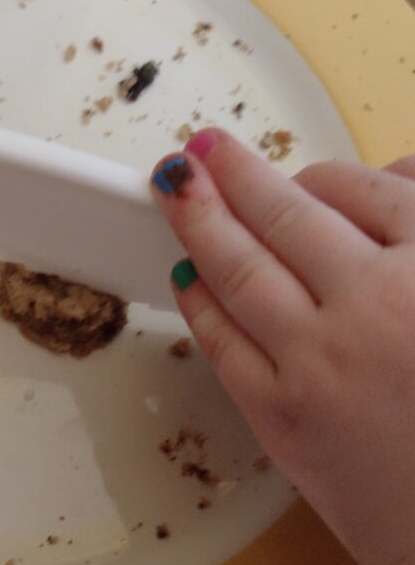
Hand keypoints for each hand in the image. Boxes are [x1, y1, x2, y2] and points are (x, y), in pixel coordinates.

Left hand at [152, 129, 414, 564]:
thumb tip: (397, 172)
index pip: (365, 191)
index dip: (320, 173)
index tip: (293, 168)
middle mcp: (375, 304)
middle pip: (288, 216)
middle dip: (234, 173)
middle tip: (199, 150)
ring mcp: (320, 359)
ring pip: (242, 271)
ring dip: (199, 220)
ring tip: (173, 187)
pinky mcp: (281, 413)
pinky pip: (225, 344)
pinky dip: (200, 306)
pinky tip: (185, 279)